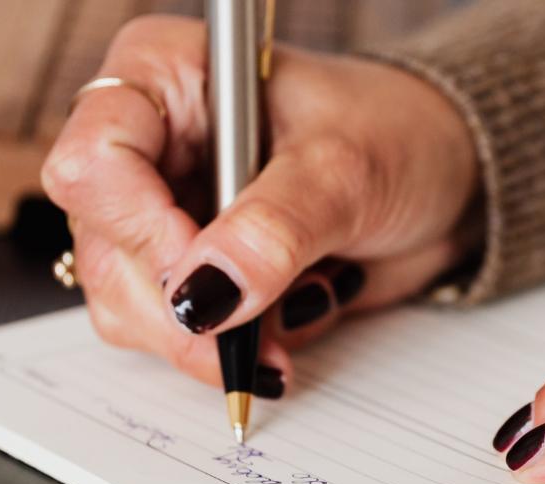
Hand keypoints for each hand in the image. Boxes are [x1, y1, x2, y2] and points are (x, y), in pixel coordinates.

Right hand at [41, 16, 477, 390]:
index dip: (141, 229)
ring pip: (128, 303)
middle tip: (253, 332)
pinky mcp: (194, 270)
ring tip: (296, 312)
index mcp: (166, 77)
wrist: (449, 179)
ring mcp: (166, 211)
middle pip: (105, 247)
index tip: (208, 275)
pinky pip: (175, 333)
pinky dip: (234, 346)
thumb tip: (205, 296)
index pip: (95, 159)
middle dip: (181, 307)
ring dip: (210, 336)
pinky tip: (294, 315)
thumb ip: (274, 231)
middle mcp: (150, 144)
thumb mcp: (344, 171)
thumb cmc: (401, 134)